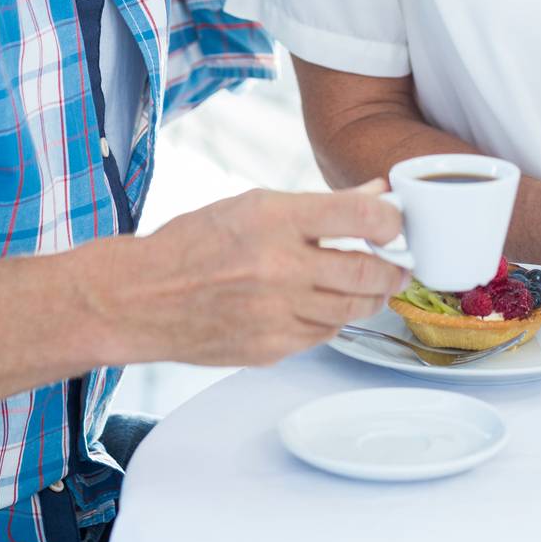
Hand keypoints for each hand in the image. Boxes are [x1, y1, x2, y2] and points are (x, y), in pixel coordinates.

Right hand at [101, 180, 409, 368]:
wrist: (140, 298)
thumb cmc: (194, 245)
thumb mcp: (255, 205)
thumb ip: (321, 205)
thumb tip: (375, 192)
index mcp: (274, 219)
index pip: (358, 215)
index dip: (390, 220)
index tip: (396, 223)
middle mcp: (278, 267)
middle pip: (366, 273)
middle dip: (393, 270)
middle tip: (400, 265)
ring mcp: (274, 313)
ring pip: (350, 310)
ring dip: (370, 298)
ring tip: (373, 286)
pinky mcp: (269, 349)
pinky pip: (321, 335)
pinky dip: (332, 320)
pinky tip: (325, 306)